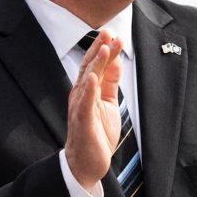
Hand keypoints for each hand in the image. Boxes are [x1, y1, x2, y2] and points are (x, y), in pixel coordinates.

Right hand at [64, 30, 122, 191]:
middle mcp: (80, 95)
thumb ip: (111, 82)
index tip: (113, 33)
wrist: (87, 163)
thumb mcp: (108, 102)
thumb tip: (116, 60)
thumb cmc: (96, 133)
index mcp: (87, 90)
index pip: (94, 64)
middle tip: (108, 33)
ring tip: (104, 48)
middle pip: (89, 67)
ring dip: (96, 63)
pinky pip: (84, 103)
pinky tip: (92, 77)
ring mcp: (80, 107)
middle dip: (99, 49)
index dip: (103, 48)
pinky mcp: (82, 121)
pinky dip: (88, 89)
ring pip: (87, 81)